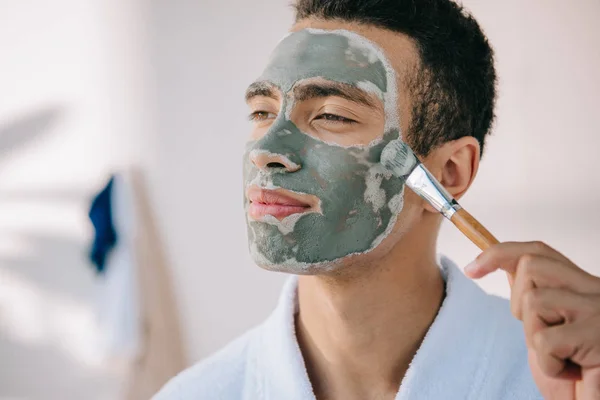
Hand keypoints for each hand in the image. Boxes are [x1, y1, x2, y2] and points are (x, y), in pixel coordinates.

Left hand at [464, 241, 599, 399]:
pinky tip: (570, 372)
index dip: (500, 253)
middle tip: (541, 336)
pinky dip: (549, 364)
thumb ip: (535, 296)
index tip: (471, 269)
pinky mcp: (599, 336)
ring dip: (535, 337)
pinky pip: (544, 340)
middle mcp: (597, 291)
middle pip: (531, 266)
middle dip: (519, 303)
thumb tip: (506, 265)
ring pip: (533, 300)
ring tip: (561, 357)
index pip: (539, 251)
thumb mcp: (546, 328)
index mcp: (584, 287)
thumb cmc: (576, 376)